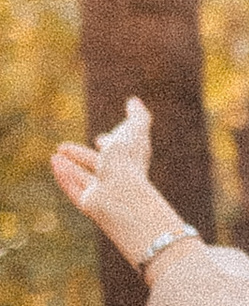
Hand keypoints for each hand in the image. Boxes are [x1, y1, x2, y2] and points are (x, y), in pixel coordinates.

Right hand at [50, 99, 185, 276]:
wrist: (120, 195)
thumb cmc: (128, 162)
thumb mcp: (135, 131)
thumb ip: (138, 116)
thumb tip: (134, 101)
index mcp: (131, 163)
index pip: (120, 152)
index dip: (111, 144)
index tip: (101, 138)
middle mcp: (118, 179)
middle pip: (98, 166)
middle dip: (81, 155)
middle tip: (62, 146)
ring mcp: (104, 194)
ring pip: (84, 179)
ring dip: (68, 167)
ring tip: (54, 155)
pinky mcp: (90, 205)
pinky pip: (74, 189)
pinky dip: (64, 176)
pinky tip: (54, 163)